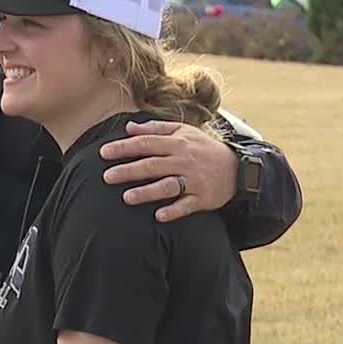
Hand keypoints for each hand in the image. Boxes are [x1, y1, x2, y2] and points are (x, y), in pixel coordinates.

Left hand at [98, 120, 237, 222]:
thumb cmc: (204, 149)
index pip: (146, 143)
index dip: (124, 147)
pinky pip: (187, 205)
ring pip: (167, 185)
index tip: (103, 153)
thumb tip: (128, 127)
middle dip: (128, 170)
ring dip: (147, 192)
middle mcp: (184, 160)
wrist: (238, 169)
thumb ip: (155, 128)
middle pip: (152, 164)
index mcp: (177, 142)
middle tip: (106, 176)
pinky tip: (159, 216)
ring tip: (127, 197)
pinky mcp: (203, 198)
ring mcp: (194, 180)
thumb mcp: (183, 132)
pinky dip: (174, 210)